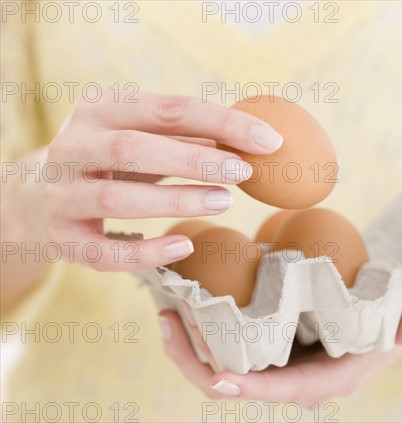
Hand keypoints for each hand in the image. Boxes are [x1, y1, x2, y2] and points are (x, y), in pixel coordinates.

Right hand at [43, 91, 282, 270]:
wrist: (31, 198)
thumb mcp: (140, 137)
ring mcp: (61, 195)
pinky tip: (183, 248)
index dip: (222, 123)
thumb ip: (185, 137)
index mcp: (99, 110)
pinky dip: (147, 252)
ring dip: (176, 202)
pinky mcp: (61, 239)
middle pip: (135, 148)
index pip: (168, 108)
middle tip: (244, 173)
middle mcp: (72, 148)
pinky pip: (105, 252)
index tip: (269, 140)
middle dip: (196, 161)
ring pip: (117, 199)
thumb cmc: (105, 162)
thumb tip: (247, 141)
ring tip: (223, 202)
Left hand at [158, 302, 401, 407]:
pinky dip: (202, 332)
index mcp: (321, 382)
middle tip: (168, 317)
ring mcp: (275, 367)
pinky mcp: (265, 351)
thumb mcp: (401, 318)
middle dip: (196, 358)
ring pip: (221, 368)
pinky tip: (184, 303)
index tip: (214, 376)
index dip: (244, 386)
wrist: (383, 323)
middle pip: (233, 382)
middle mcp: (291, 381)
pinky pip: (225, 350)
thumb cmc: (389, 318)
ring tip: (164, 307)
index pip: (276, 390)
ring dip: (189, 344)